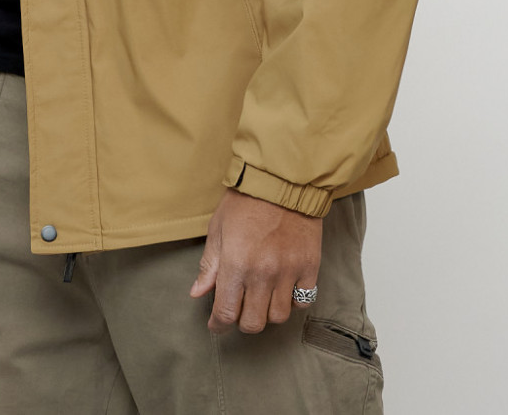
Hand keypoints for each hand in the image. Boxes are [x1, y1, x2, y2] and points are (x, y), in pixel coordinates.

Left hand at [190, 189, 321, 334]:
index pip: (226, 312)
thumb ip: (210, 265)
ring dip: (267, 313)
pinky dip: (292, 301)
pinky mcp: (309, 267)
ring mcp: (289, 272)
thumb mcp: (218, 229)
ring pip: (278, 316)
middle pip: (253, 322)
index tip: (216, 325)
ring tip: (260, 298)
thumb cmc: (245, 201)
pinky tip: (283, 289)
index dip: (219, 324)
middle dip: (242, 322)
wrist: (282, 181)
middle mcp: (263, 274)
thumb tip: (197, 293)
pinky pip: (303, 301)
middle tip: (238, 310)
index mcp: (236, 264)